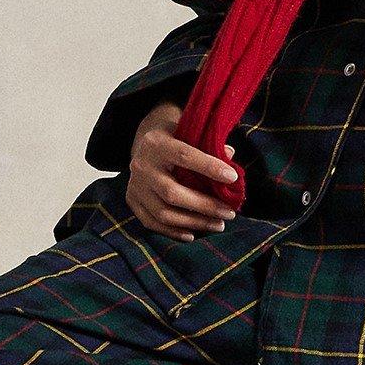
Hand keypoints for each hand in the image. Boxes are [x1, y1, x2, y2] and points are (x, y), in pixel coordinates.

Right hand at [126, 100, 240, 238]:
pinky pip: (151, 222)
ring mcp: (135, 185)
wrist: (146, 144)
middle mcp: (141, 165)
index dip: (209, 167)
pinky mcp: (132, 200)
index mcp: (156, 143)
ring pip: (163, 213)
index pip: (184, 156)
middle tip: (229, 212)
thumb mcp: (189, 131)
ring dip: (194, 222)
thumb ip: (208, 142)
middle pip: (172, 192)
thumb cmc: (175, 137)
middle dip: (205, 205)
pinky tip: (193, 234)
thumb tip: (230, 156)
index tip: (232, 178)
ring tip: (218, 225)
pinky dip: (173, 232)